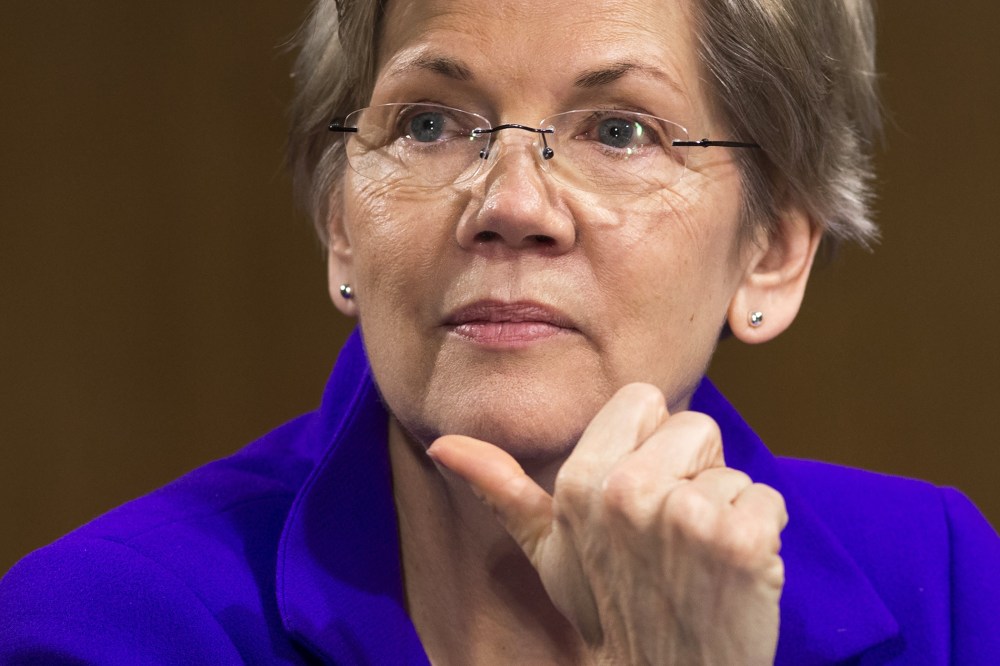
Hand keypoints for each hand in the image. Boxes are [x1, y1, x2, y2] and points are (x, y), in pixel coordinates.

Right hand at [427, 383, 786, 664]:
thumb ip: (502, 490)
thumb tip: (443, 444)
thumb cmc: (611, 612)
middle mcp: (626, 491)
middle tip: (673, 537)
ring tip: (699, 563)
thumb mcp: (549, 552)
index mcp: (579, 482)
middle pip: (697, 427)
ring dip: (728, 515)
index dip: (651, 446)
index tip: (643, 497)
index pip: (644, 401)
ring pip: (734, 473)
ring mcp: (684, 517)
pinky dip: (763, 538)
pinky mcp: (740, 542)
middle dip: (696, 475)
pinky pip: (769, 503)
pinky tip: (733, 575)